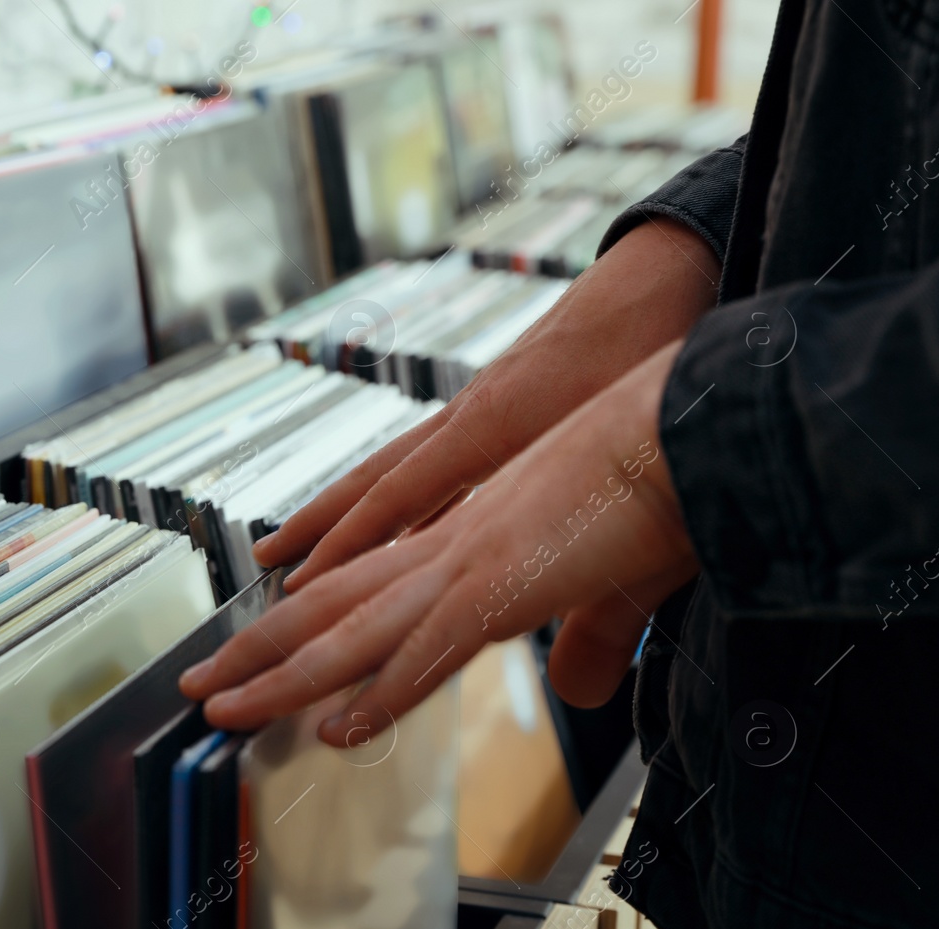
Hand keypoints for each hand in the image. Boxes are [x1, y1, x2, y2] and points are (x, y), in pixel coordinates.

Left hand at [179, 341, 697, 743]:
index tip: (265, 648)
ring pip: (348, 627)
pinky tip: (338, 728)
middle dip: (258, 651)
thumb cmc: (663, 486)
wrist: (692, 422)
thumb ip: (591, 638)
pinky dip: (380, 693)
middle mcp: (449, 544)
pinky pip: (427, 649)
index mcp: (469, 536)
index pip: (365, 585)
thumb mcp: (618, 581)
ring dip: (280, 675)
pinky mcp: (506, 582)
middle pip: (328, 605)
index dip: (308, 620)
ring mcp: (469, 561)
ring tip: (220, 708)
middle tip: (199, 685)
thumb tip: (578, 690)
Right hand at [257, 218, 718, 592]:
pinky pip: (429, 456)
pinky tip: (395, 519)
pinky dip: (398, 494)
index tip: (301, 586)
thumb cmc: (658, 349)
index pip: (397, 495)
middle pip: (374, 478)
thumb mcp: (633, 445)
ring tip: (302, 545)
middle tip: (268, 563)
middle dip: (319, 526)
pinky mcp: (499, 402)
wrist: (670, 267)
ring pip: (395, 466)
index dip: (347, 544)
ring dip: (346, 510)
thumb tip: (586, 649)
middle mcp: (471, 415)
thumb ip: (599, 534)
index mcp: (494, 426)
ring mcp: (480, 406)